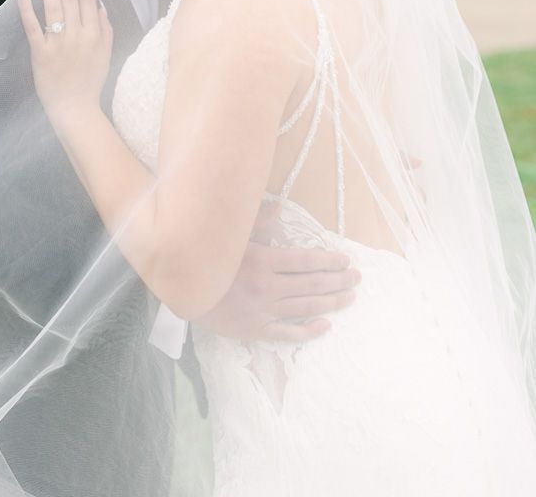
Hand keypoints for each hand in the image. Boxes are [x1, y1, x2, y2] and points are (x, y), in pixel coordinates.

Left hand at [18, 0, 112, 123]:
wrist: (76, 108)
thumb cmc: (91, 80)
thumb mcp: (106, 53)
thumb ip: (105, 27)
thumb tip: (99, 3)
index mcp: (94, 33)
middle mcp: (77, 34)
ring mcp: (57, 42)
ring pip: (53, 6)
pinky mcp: (40, 52)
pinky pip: (32, 25)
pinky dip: (26, 7)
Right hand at [197, 203, 360, 342]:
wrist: (182, 292)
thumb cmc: (207, 259)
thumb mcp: (231, 237)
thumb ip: (258, 222)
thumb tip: (281, 206)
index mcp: (263, 261)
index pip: (306, 261)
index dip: (329, 261)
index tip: (346, 260)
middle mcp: (268, 287)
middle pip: (312, 284)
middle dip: (338, 281)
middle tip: (357, 278)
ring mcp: (264, 311)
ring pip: (306, 306)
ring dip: (332, 302)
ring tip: (350, 297)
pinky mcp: (256, 330)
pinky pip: (288, 333)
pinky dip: (308, 330)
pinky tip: (325, 326)